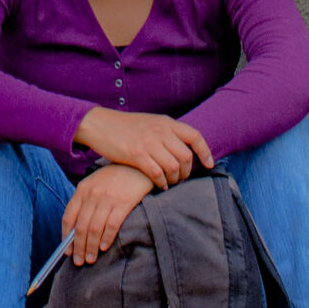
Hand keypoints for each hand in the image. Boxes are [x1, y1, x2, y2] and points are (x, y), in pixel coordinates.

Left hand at [61, 163, 155, 262]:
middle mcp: (93, 194)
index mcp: (82, 189)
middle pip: (81, 226)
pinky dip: (106, 239)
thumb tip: (76, 231)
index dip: (66, 236)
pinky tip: (105, 247)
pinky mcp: (124, 203)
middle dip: (78, 247)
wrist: (138, 165)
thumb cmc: (115, 178)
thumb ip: (85, 202)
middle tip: (79, 261)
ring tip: (91, 259)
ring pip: (94, 229)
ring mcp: (108, 198)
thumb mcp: (95, 184)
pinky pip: (111, 225)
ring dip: (91, 247)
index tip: (67, 251)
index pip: (68, 216)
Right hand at [73, 106, 213, 187]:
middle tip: (181, 178)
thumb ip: (166, 132)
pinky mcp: (136, 154)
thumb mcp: (150, 122)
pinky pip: (157, 173)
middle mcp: (160, 131)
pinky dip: (162, 183)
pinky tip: (159, 185)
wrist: (99, 124)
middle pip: (186, 156)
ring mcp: (149, 142)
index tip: (209, 164)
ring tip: (170, 183)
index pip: (195, 136)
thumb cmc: (125, 126)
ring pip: (173, 167)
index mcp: (165, 122)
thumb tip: (182, 149)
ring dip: (174, 179)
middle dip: (186, 172)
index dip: (205, 152)